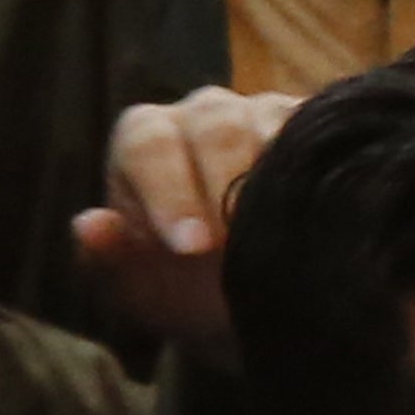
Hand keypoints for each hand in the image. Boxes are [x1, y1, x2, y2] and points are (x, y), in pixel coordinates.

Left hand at [75, 83, 303, 349]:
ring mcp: (264, 113)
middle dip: (224, 185)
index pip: (148, 146)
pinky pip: (320, 135)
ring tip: (285, 230)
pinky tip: (325, 210)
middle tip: (237, 244)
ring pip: (272, 123)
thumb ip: (109, 259)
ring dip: (277, 177)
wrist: (249, 301)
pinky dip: (322, 169)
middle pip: (214, 126)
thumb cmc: (181, 288)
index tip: (191, 248)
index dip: (168, 193)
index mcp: (146, 138)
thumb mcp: (139, 289)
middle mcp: (204, 113)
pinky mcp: (315, 127)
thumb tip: (89, 225)